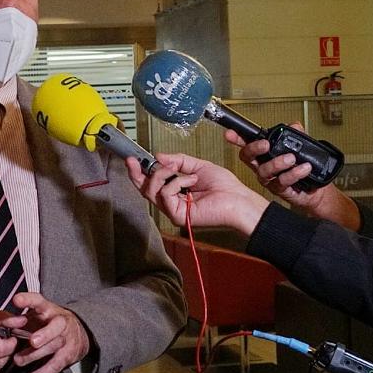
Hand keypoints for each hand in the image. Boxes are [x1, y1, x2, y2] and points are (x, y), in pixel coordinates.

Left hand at [10, 292, 90, 372]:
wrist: (78, 332)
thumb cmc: (48, 323)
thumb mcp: (36, 315)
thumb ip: (19, 319)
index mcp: (48, 309)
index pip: (39, 301)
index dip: (28, 300)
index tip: (16, 300)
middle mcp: (60, 321)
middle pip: (56, 326)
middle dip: (44, 334)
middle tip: (32, 342)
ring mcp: (66, 338)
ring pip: (54, 346)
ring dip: (36, 355)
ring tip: (18, 361)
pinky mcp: (68, 354)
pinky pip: (56, 365)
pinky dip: (44, 372)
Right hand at [127, 153, 269, 235]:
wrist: (238, 199)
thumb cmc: (224, 187)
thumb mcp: (198, 166)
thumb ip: (178, 161)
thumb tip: (159, 157)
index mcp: (176, 192)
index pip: (151, 184)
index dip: (139, 172)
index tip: (133, 159)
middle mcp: (172, 202)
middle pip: (145, 189)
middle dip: (139, 173)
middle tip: (135, 161)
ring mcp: (173, 210)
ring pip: (152, 190)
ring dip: (164, 174)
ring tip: (179, 169)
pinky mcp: (177, 215)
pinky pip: (166, 194)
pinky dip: (178, 182)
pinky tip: (192, 180)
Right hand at [226, 125, 360, 229]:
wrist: (316, 191)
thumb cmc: (303, 168)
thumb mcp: (302, 148)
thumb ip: (298, 136)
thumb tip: (294, 125)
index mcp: (264, 154)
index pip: (248, 144)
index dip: (237, 138)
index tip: (230, 133)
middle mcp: (263, 166)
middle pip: (248, 157)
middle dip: (254, 149)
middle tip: (265, 144)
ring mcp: (270, 179)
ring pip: (264, 170)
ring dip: (277, 163)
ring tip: (292, 159)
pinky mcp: (279, 189)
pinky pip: (282, 181)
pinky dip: (294, 174)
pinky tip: (304, 168)